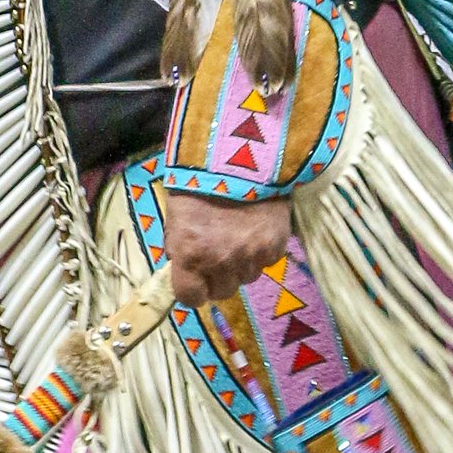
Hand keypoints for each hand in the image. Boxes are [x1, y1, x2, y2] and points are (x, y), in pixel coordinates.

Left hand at [159, 184, 295, 305]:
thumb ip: (180, 246)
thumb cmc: (198, 181)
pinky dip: (260, 250)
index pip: (190, 298)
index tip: (194, 280)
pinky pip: (266, 261)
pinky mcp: (275, 247)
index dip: (192, 290)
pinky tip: (255, 227)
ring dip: (240, 264)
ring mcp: (251, 257)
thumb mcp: (176, 215)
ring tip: (238, 236)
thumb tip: (184, 265)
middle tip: (217, 254)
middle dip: (217, 278)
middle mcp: (221, 262)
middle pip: (222, 291)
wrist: (240, 154)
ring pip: (246, 278)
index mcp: (191, 255)